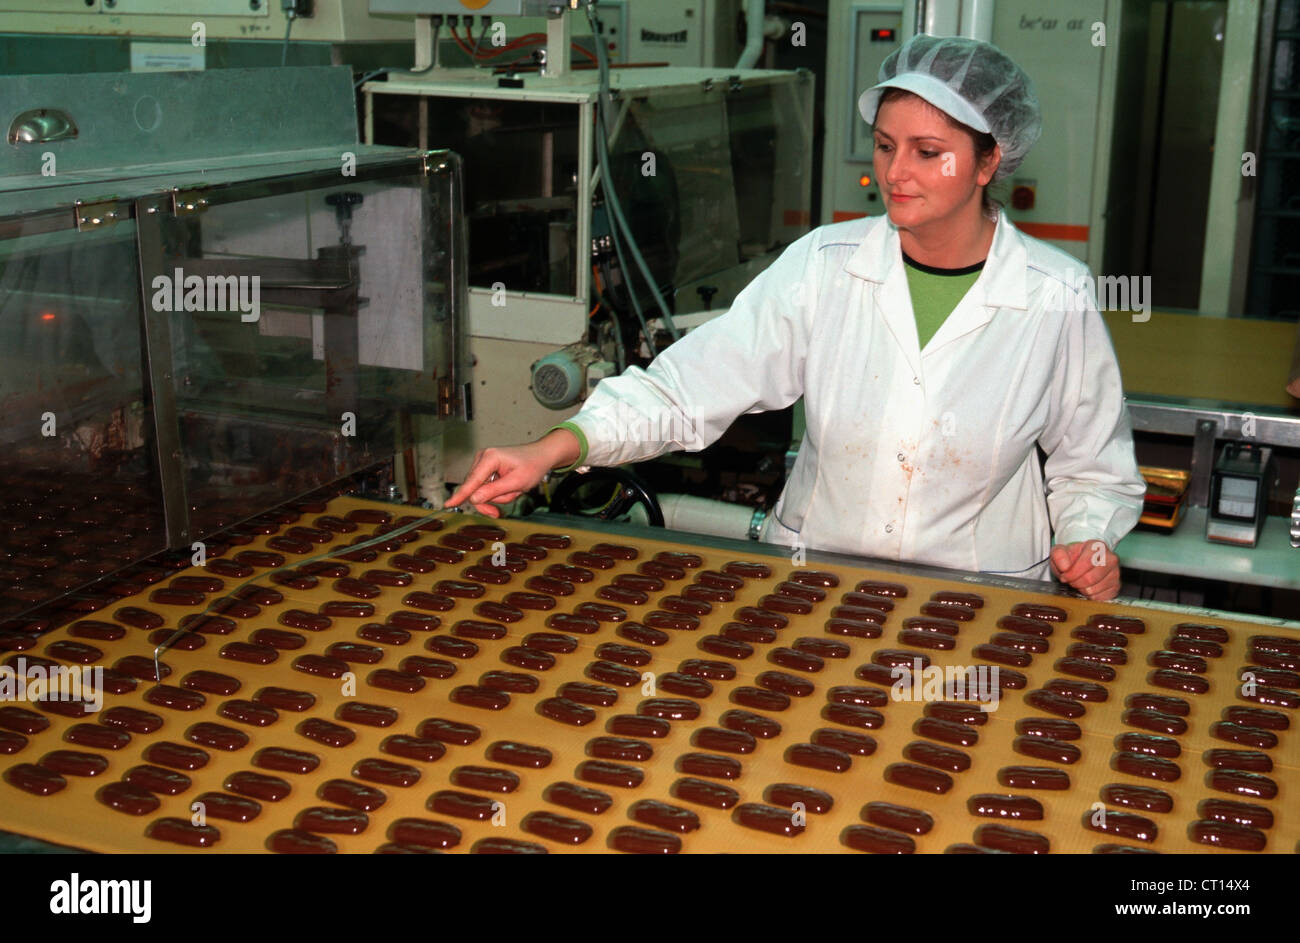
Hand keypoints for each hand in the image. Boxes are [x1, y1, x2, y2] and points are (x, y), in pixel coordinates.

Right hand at [444, 429, 580, 517]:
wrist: (541, 456)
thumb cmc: (533, 465)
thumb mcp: (517, 482)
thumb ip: (495, 491)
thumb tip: (474, 499)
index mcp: (490, 458)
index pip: (472, 482)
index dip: (460, 495)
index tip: (448, 504)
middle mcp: (483, 458)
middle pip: (475, 490)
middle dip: (490, 501)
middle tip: (498, 513)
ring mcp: (483, 463)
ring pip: (480, 491)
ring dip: (497, 497)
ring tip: (513, 490)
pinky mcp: (486, 469)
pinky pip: (485, 488)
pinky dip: (497, 493)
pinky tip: (509, 488)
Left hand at [1050, 540, 1120, 600]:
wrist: (1082, 562)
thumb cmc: (1072, 557)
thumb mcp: (1060, 552)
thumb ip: (1059, 555)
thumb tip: (1065, 567)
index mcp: (1097, 546)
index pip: (1086, 563)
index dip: (1072, 573)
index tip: (1064, 576)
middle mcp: (1110, 558)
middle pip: (1090, 578)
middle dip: (1075, 582)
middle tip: (1071, 580)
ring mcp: (1115, 573)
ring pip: (1094, 589)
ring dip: (1081, 589)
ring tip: (1079, 582)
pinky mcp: (1116, 586)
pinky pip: (1100, 597)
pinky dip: (1089, 596)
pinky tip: (1087, 587)